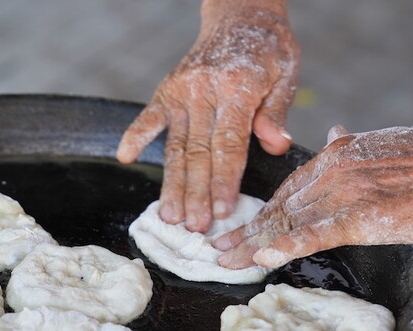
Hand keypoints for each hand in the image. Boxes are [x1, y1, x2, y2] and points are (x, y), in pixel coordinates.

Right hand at [117, 0, 298, 232]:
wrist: (239, 12)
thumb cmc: (268, 48)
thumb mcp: (286, 73)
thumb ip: (277, 111)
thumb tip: (276, 145)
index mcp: (237, 87)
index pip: (228, 145)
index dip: (224, 181)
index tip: (222, 211)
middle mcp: (203, 90)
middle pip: (197, 152)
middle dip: (196, 194)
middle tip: (194, 227)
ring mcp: (181, 90)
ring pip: (175, 146)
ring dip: (171, 183)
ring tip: (169, 215)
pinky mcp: (166, 90)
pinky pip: (149, 117)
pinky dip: (136, 136)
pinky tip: (126, 157)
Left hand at [214, 123, 412, 268]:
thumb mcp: (384, 145)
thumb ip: (353, 146)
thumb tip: (335, 130)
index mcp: (337, 157)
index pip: (288, 190)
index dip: (262, 212)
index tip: (241, 228)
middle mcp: (332, 172)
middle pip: (279, 207)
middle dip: (245, 231)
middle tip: (216, 251)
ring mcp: (343, 193)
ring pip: (286, 221)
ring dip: (252, 244)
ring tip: (224, 261)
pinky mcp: (360, 215)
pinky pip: (312, 234)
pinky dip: (283, 246)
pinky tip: (260, 259)